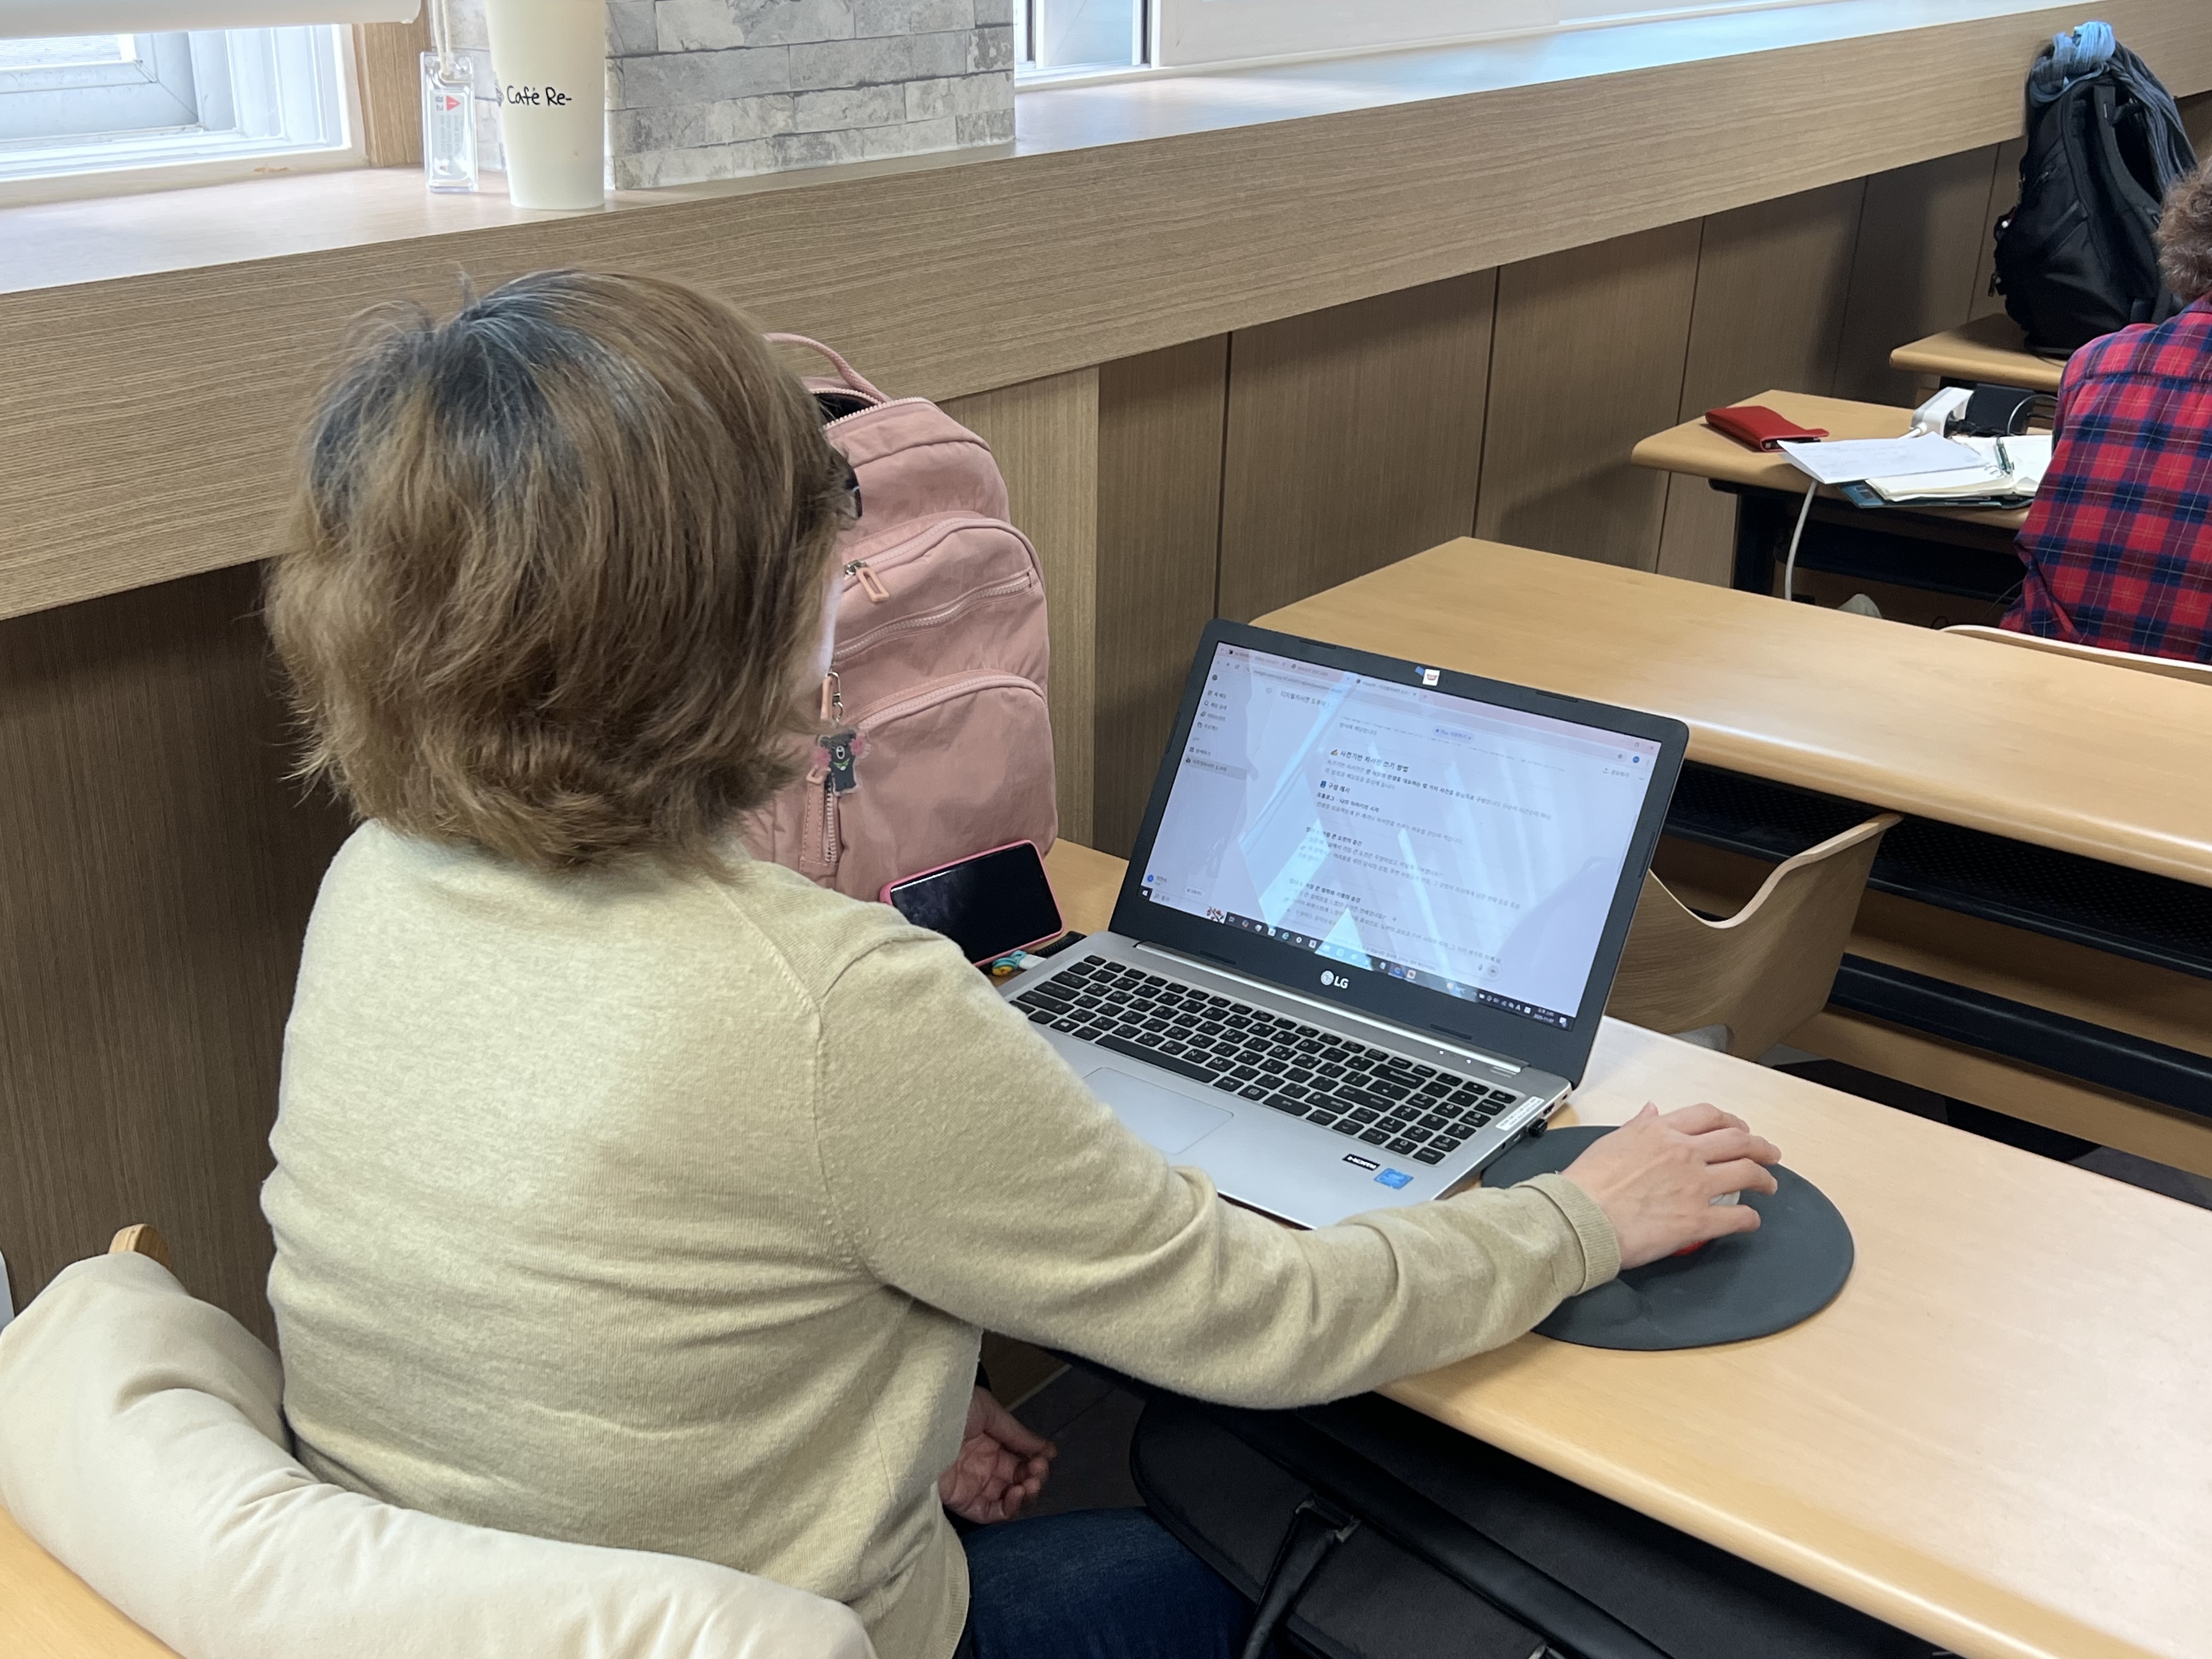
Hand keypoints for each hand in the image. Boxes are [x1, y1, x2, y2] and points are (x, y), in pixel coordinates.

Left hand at [938, 1386, 1054, 1523]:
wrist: (918, 1426)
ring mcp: (973, 1484)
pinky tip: (1017, 1494)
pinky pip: (991, 1514)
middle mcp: (982, 1464)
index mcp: (988, 1440)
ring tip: (1030, 1483)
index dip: (1036, 1458)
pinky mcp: (962, 1501)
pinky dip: (1008, 1509)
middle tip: (1038, 1470)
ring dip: (1026, 1494)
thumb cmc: (948, 1409)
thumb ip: (1017, 1434)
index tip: (1046, 1455)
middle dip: (1035, 1476)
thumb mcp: (988, 1412)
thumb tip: (1047, 1449)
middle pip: (1018, 1479)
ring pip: (1008, 1499)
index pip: (1019, 1456)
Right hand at [1559, 1102, 1780, 1268]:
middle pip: (1738, 1142)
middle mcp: (1685, 1153)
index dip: (1730, 1122)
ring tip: (1768, 1185)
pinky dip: (1749, 1218)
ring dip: (1763, 1179)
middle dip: (1760, 1147)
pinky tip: (1750, 1220)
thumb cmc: (1587, 1183)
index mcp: (1661, 1132)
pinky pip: (1737, 1217)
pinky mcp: (1698, 1220)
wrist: (1580, 1217)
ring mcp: (1695, 1186)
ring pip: (1747, 1174)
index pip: (1708, 1116)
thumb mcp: (1611, 1141)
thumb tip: (1651, 1110)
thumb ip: (1637, 1125)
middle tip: (1769, 1154)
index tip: (1739, 1129)